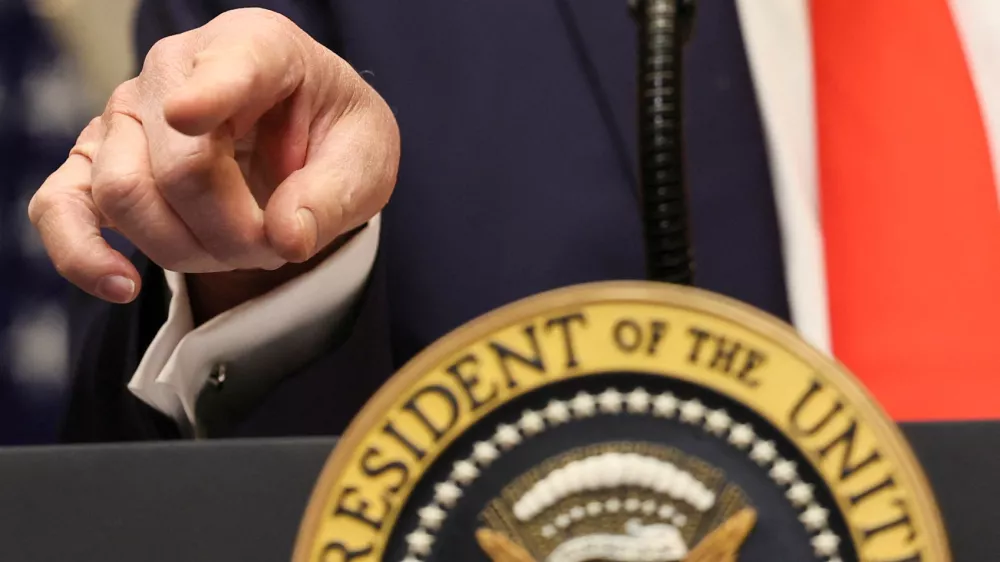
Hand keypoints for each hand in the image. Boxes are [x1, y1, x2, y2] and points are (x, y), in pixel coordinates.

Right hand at [28, 8, 398, 306]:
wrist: (300, 149)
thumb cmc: (332, 139)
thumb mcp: (366, 161)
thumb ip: (333, 195)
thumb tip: (285, 237)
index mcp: (257, 46)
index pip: (230, 66)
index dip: (211, 93)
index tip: (191, 115)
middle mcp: (177, 68)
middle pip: (181, 167)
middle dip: (235, 232)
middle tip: (278, 243)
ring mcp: (126, 114)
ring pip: (125, 195)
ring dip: (187, 249)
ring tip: (240, 249)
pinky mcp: (96, 162)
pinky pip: (60, 207)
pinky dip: (83, 255)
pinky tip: (125, 285)